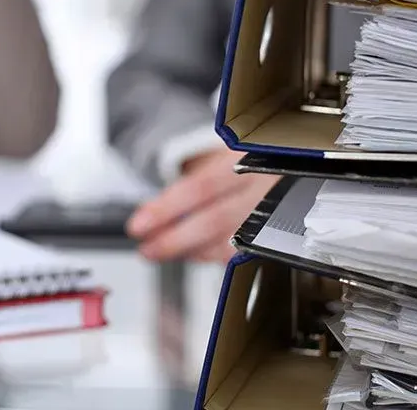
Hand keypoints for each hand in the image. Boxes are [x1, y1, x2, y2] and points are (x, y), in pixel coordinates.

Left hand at [126, 148, 279, 262]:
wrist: (278, 167)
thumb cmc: (241, 165)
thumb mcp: (217, 161)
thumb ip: (187, 188)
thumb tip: (149, 216)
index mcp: (246, 159)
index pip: (200, 187)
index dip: (166, 209)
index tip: (138, 226)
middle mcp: (264, 186)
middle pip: (214, 221)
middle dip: (173, 240)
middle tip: (146, 249)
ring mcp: (274, 214)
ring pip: (229, 243)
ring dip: (189, 252)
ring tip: (159, 252)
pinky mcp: (275, 238)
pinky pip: (241, 255)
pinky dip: (211, 256)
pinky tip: (190, 253)